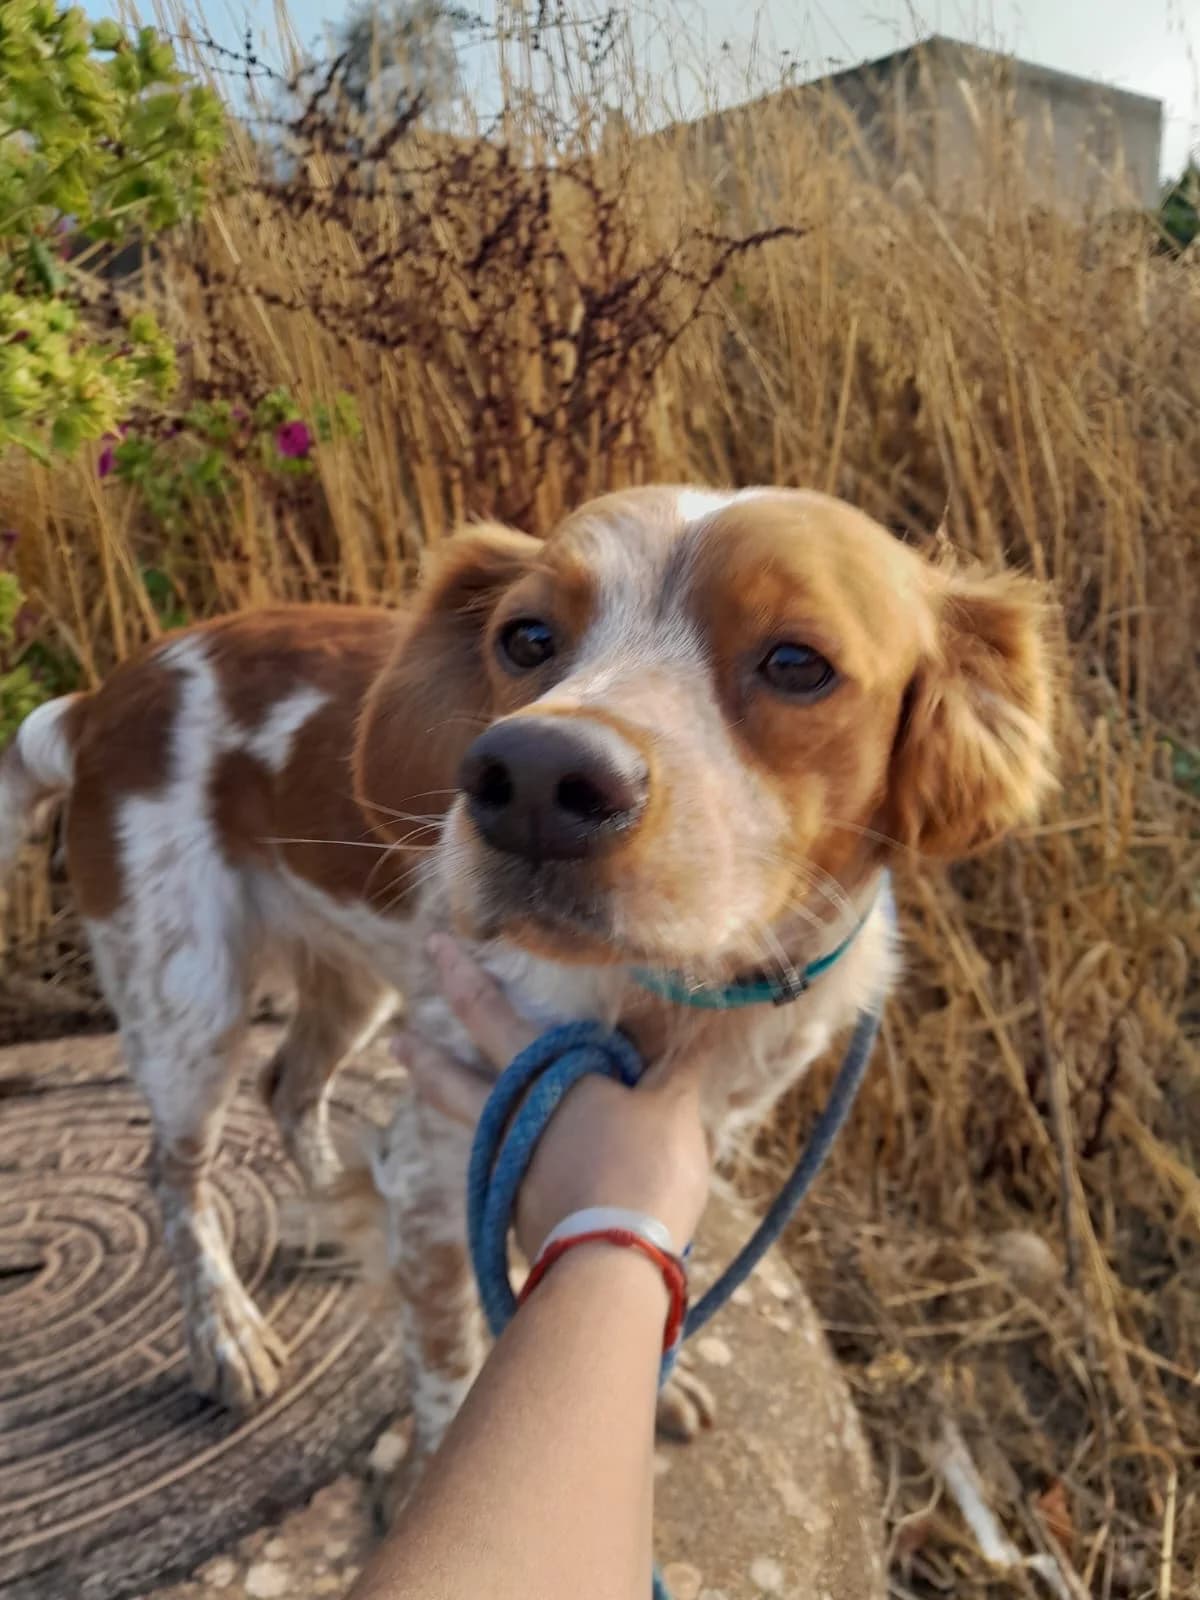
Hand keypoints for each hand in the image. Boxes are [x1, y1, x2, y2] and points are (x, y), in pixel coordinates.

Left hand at [395, 935, 711, 1257]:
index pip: (489, 1012)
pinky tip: (523, 1155)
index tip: (435, 945)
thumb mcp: (672, 1108)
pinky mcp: (517, 1213)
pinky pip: (505, 1166)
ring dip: (445, 1099)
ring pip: (468, 1124)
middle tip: (396, 1038)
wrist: (612, 1264)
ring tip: (427, 1082)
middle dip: (424, 1052)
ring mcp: (507, 1167)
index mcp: (543, 1076)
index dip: (461, 976)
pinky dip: (506, 1151)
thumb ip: (675, 1068)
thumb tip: (698, 1024)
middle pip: (453, 1078)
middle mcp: (511, 1117)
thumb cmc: (642, 1169)